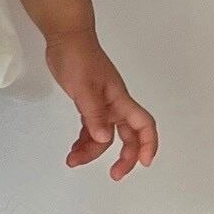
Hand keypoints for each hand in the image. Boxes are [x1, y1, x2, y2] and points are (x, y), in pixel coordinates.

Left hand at [45, 29, 157, 179]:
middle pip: (128, 136)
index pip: (143, 124)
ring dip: (93, 150)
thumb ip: (94, 114)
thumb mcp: (84, 88)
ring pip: (105, 135)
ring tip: (73, 161)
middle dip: (124, 157)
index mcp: (120, 100)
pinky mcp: (88, 103)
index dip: (148, 144)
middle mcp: (115, 104)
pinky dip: (84, 140)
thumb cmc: (78, 58)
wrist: (65, 38)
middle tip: (114, 175)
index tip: (144, 163)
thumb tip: (105, 139)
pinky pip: (91, 128)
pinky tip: (74, 150)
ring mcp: (102, 104)